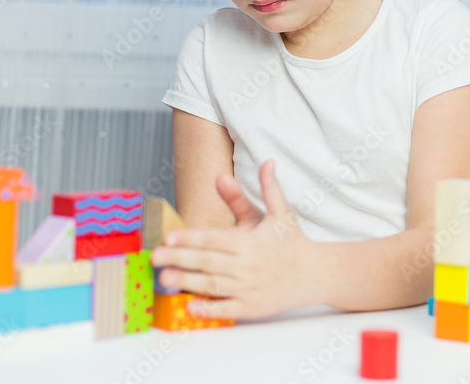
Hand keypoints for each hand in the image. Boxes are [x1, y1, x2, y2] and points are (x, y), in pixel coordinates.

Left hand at [149, 159, 319, 318]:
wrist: (316, 273)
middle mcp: (248, 265)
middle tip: (153, 258)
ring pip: (213, 286)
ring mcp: (249, 288)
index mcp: (251, 242)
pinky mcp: (252, 307)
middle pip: (207, 262)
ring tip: (164, 279)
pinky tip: (190, 305)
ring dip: (187, 282)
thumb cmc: (292, 242)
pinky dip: (208, 309)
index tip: (169, 238)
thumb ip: (268, 188)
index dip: (190, 238)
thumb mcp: (280, 212)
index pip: (214, 239)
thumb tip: (266, 161)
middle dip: (179, 259)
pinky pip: (226, 309)